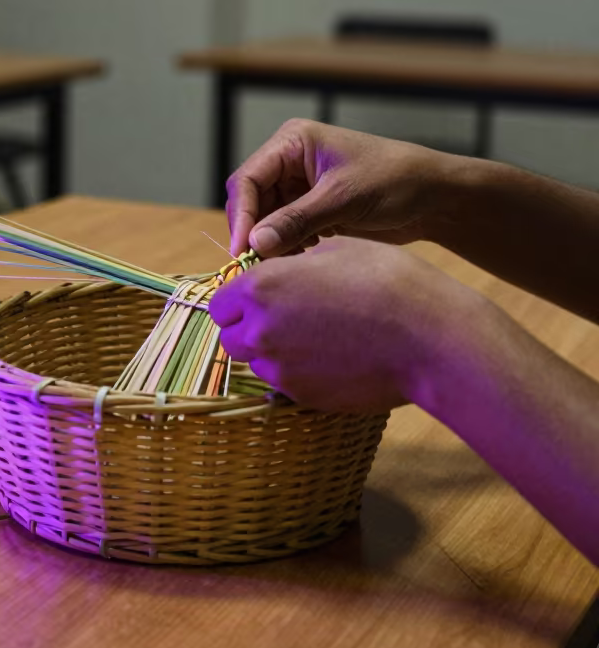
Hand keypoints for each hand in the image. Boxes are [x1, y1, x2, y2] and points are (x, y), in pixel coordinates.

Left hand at [209, 237, 481, 412]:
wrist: (429, 338)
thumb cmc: (387, 281)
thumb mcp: (336, 249)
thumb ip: (293, 263)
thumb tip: (281, 272)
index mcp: (262, 288)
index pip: (219, 303)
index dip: (238, 298)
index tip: (262, 295)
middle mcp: (262, 332)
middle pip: (232, 337)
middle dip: (251, 327)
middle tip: (288, 315)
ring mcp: (283, 371)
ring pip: (259, 364)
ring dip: (275, 352)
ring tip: (318, 335)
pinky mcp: (306, 398)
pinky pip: (288, 385)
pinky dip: (301, 373)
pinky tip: (335, 357)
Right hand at [226, 119, 458, 256]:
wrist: (434, 198)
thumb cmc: (395, 181)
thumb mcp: (343, 199)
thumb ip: (296, 220)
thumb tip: (255, 243)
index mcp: (293, 142)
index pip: (248, 178)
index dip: (242, 215)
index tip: (243, 250)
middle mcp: (290, 160)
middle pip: (252, 200)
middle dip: (256, 231)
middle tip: (260, 265)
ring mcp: (300, 185)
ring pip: (266, 219)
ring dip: (272, 242)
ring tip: (290, 261)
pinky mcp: (312, 208)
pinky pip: (284, 230)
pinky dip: (288, 246)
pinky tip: (306, 254)